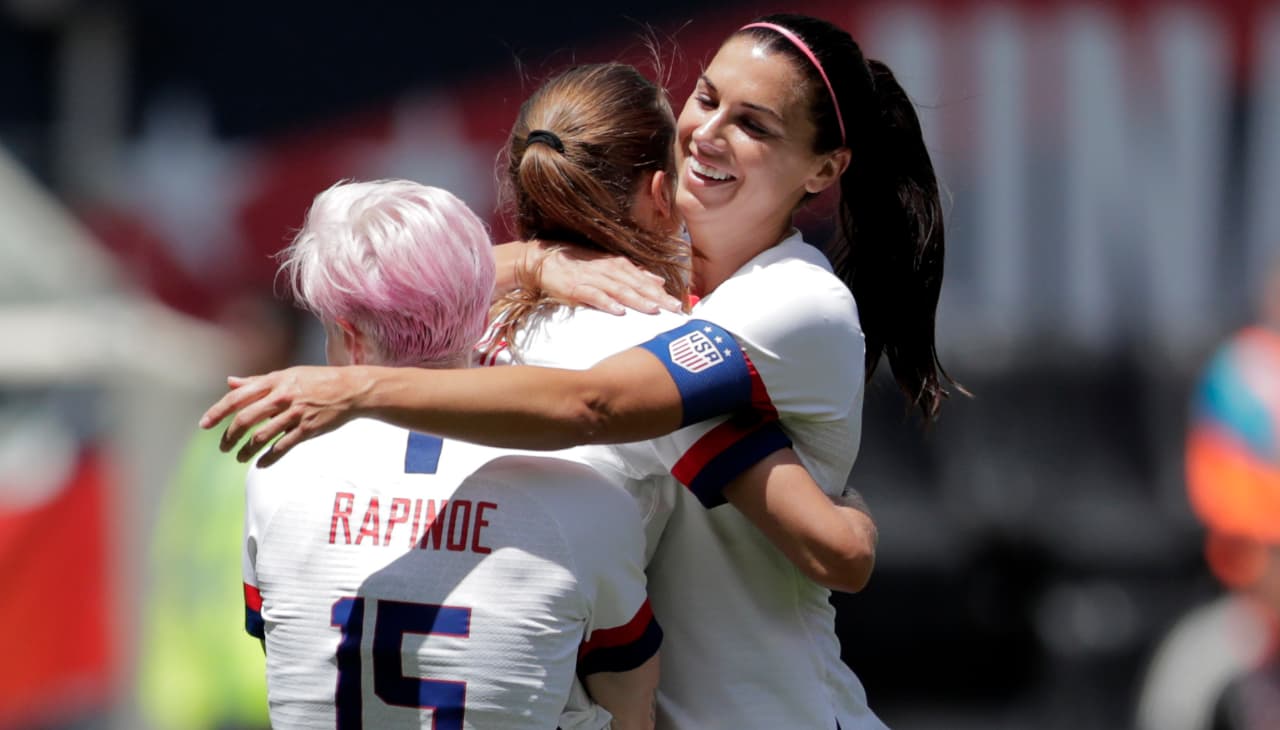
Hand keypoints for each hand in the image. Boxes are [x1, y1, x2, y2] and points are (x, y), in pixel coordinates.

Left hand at [198, 365, 366, 466]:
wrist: (350, 389)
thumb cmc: (317, 380)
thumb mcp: (286, 375)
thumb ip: (257, 381)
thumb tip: (230, 383)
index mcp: (274, 382)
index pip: (238, 398)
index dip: (218, 412)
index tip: (204, 425)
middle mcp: (282, 397)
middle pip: (246, 419)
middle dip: (230, 437)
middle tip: (223, 447)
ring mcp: (295, 414)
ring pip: (262, 437)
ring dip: (246, 450)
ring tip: (239, 457)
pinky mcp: (307, 429)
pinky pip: (282, 447)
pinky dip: (268, 458)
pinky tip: (261, 464)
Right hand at [531, 242, 682, 314]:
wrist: (543, 259)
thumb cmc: (578, 264)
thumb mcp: (608, 266)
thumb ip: (633, 274)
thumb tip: (659, 281)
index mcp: (618, 265)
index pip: (644, 279)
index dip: (662, 292)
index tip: (679, 305)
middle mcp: (608, 270)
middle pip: (636, 285)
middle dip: (657, 297)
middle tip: (674, 309)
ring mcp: (592, 278)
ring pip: (619, 289)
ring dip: (637, 299)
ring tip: (653, 310)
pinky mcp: (575, 287)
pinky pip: (593, 295)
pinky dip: (606, 302)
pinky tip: (618, 311)